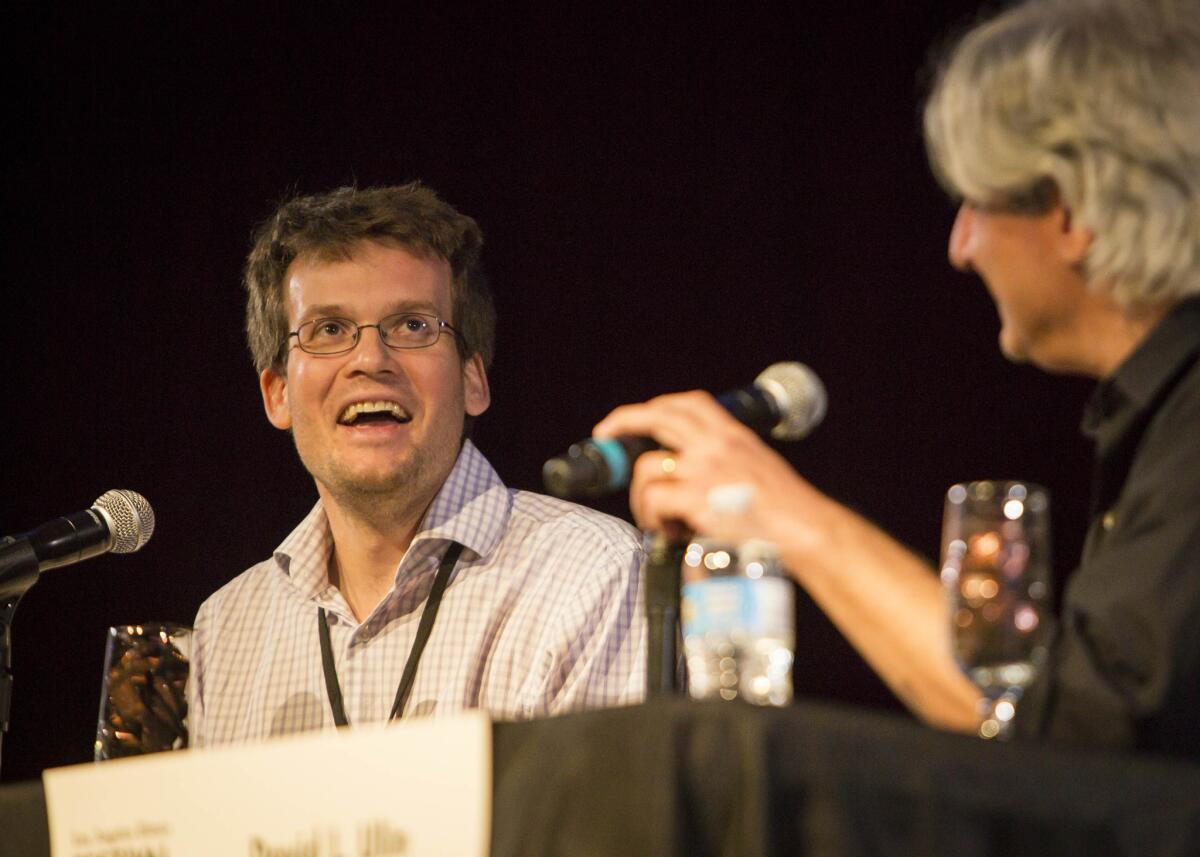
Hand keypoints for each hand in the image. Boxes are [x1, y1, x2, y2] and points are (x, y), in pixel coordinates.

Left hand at [593, 390, 830, 558]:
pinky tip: (671, 533)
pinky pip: (653, 500)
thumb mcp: (760, 470)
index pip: (692, 403)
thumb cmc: (789, 511)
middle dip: (623, 421)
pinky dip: (654, 519)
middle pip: (658, 416)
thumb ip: (728, 465)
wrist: (806, 531)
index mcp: (734, 436)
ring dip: (641, 497)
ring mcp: (704, 469)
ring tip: (656, 520)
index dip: (659, 405)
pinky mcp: (696, 497)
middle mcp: (716, 445)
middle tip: (605, 435)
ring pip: (646, 466)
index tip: (640, 416)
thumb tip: (693, 478)